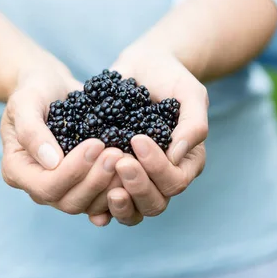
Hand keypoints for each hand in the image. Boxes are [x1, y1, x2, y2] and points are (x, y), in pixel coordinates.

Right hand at [0, 54, 122, 217]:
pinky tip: (132, 172)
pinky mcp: (83, 182)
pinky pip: (100, 198)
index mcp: (17, 170)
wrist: (50, 85)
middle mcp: (38, 185)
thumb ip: (31, 130)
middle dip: (95, 180)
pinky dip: (117, 189)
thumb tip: (52, 162)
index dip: (72, 171)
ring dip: (110, 186)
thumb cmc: (34, 89)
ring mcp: (62, 187)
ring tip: (127, 159)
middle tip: (117, 153)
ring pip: (88, 204)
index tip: (96, 144)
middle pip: (68, 201)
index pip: (46, 186)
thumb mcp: (26, 101)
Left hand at [88, 39, 208, 225]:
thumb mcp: (190, 93)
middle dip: (137, 186)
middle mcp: (162, 176)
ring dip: (118, 202)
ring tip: (100, 180)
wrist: (143, 66)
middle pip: (154, 203)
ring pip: (132, 211)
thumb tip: (176, 156)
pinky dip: (98, 203)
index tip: (138, 139)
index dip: (157, 167)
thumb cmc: (171, 78)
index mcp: (186, 162)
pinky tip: (83, 194)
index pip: (175, 181)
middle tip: (119, 161)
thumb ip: (193, 124)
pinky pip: (106, 200)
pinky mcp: (112, 173)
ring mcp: (136, 177)